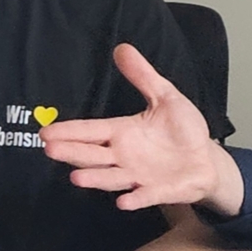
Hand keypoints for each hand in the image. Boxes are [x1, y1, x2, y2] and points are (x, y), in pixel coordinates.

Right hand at [41, 43, 244, 215]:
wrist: (206, 158)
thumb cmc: (182, 130)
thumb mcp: (165, 97)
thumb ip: (143, 76)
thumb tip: (122, 48)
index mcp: (123, 132)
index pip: (91, 131)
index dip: (70, 131)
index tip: (45, 132)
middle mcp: (125, 156)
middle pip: (93, 155)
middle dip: (72, 153)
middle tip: (49, 149)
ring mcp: (139, 176)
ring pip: (112, 178)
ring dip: (96, 179)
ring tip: (76, 178)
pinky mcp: (159, 191)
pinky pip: (145, 196)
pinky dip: (136, 199)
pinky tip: (123, 202)